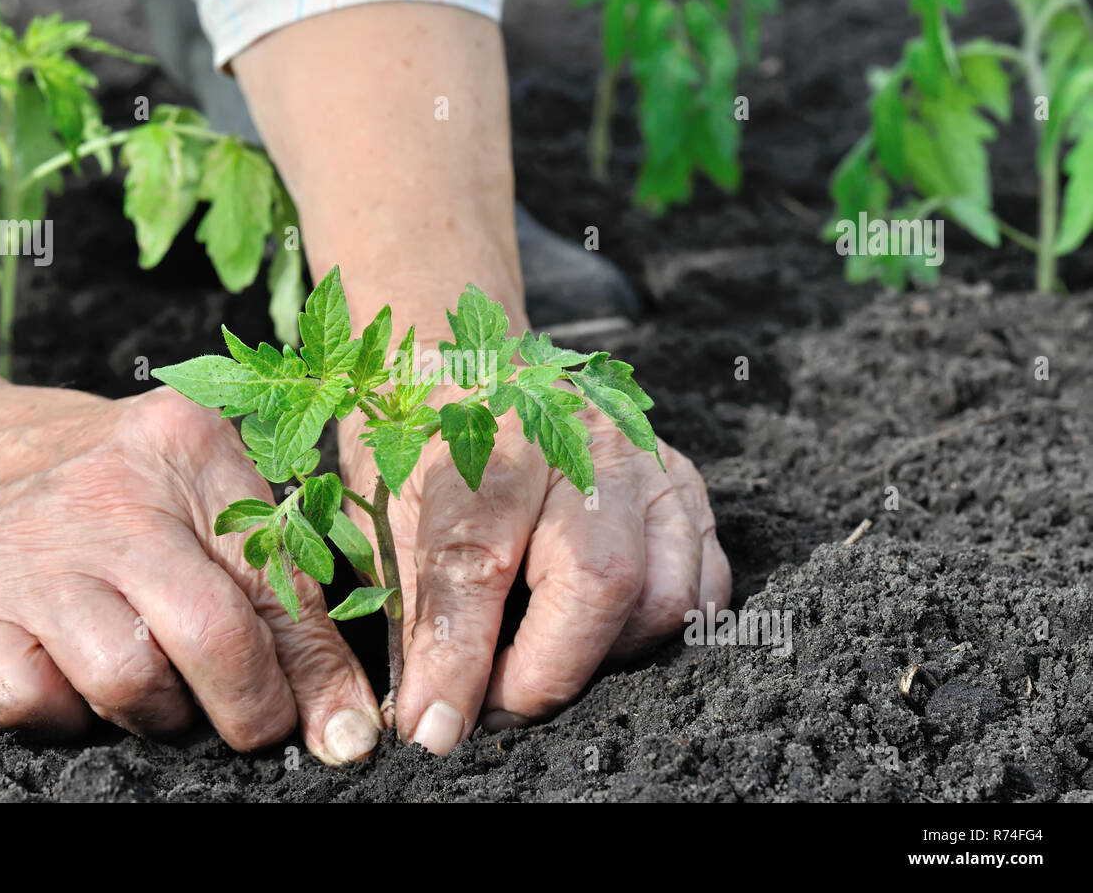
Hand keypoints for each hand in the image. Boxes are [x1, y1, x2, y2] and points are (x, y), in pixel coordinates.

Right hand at [0, 383, 381, 762]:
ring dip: (156, 713)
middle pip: (211, 634)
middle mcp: (109, 492)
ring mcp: (30, 549)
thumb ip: (276, 582)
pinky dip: (64, 717)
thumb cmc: (107, 485)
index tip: (342, 731)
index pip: (279, 578)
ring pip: (128, 682)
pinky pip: (31, 704)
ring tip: (153, 682)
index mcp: (189, 445)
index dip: (318, 671)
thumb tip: (341, 716)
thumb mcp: (200, 492)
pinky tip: (73, 677)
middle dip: (250, 707)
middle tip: (252, 722)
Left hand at [338, 386, 730, 754]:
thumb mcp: (392, 510)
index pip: (478, 559)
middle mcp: (583, 438)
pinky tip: (600, 633)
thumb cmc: (428, 441)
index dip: (457, 659)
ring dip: (601, 658)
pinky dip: (655, 634)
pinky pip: (704, 588)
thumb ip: (419, 609)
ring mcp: (649, 462)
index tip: (434, 728)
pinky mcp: (688, 488)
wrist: (482, 368)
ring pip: (663, 597)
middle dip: (545, 674)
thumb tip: (431, 719)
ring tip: (542, 660)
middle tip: (492, 707)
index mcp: (490, 432)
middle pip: (599, 581)